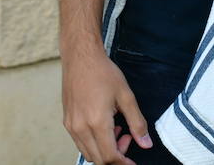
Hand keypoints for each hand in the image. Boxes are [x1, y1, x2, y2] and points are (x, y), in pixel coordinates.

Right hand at [62, 48, 151, 164]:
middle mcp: (80, 128)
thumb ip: (137, 122)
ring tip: (118, 128)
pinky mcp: (67, 122)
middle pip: (98, 159)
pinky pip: (81, 143)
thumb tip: (146, 144)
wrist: (81, 58)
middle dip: (116, 155)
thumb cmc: (104, 73)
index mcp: (97, 123)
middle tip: (128, 136)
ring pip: (88, 153)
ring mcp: (71, 126)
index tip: (133, 161)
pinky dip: (94, 142)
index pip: (110, 156)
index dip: (124, 162)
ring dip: (105, 149)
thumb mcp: (126, 96)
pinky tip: (106, 125)